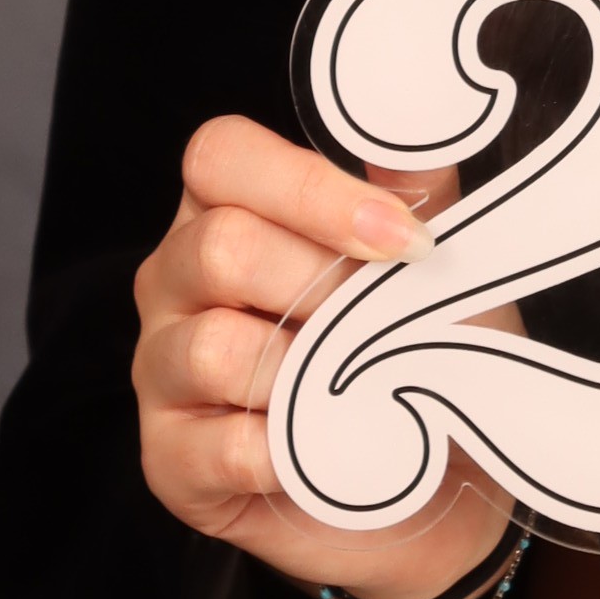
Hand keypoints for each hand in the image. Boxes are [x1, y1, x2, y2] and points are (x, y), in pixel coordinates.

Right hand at [130, 111, 515, 598]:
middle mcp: (175, 281)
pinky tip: (328, 450)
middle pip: (219, 247)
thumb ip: (417, 187)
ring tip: (356, 390)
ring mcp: (161, 371)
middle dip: (322, 286)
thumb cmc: (423, 353)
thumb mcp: (434, 262)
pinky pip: (219, 447)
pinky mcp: (170, 463)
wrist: (438, 482)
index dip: (309, 189)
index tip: (403, 238)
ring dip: (307, 372)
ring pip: (212, 346)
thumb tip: (422, 116)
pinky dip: (291, 451)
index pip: (220, 156)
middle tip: (383, 325)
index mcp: (226, 209)